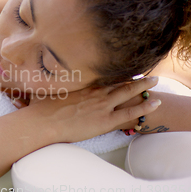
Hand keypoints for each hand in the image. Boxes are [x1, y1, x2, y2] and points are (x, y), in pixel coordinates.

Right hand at [27, 77, 160, 142]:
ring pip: (127, 93)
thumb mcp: (43, 91)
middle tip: (145, 72)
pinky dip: (144, 107)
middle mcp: (94, 92)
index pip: (103, 78)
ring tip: (155, 81)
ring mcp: (102, 105)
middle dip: (132, 77)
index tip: (122, 69)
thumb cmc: (40, 108)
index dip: (114, 74)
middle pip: (117, 82)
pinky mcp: (105, 120)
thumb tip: (33, 75)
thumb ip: (46, 85)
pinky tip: (156, 103)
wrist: (42, 122)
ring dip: (142, 86)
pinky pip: (130, 113)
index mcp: (81, 85)